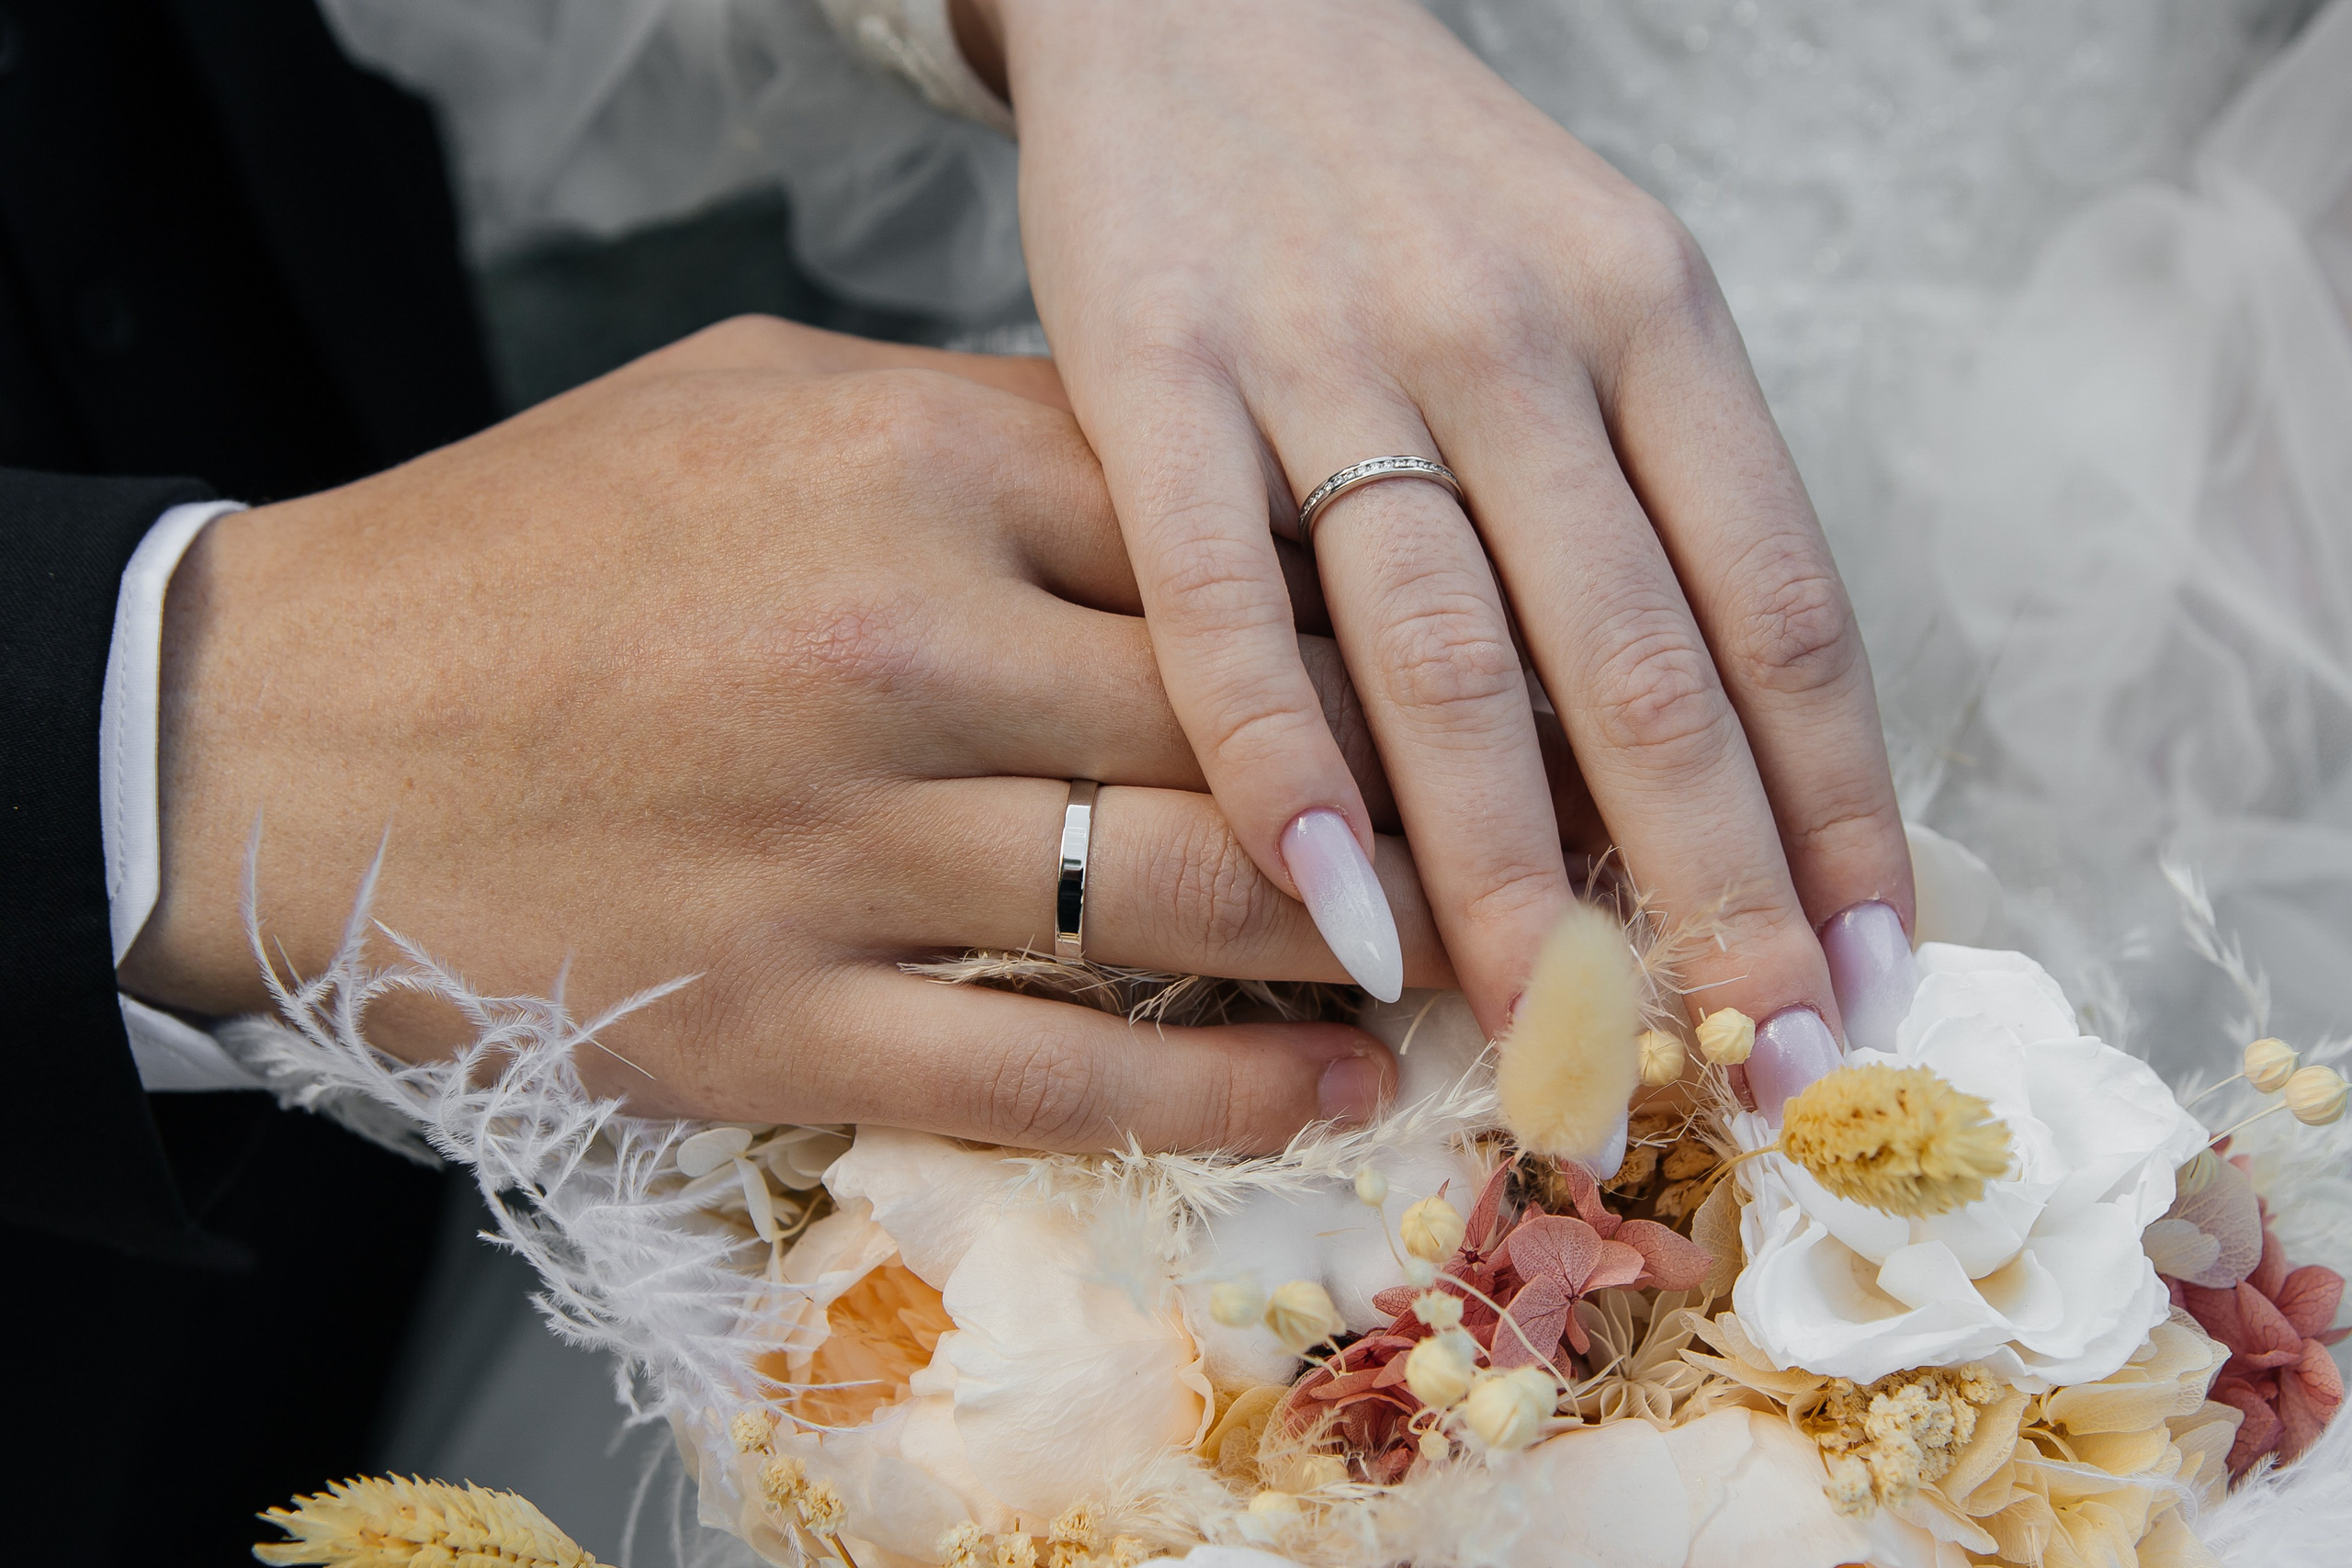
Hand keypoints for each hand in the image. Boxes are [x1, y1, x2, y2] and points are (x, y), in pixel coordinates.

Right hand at [118, 318, 1455, 1149]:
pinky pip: (1058, 1075)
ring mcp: (839, 848)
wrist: (279, 729)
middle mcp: (895, 643)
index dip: (1376, 604)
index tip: (1469, 659)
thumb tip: (1201, 483)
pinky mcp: (779, 1023)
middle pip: (1252, 715)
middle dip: (1415, 780)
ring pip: (1188, 898)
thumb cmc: (531, 549)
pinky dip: (1219, 1095)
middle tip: (1526, 823)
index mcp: (906, 463)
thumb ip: (984, 430)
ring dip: (1357, 939)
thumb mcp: (757, 404)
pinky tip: (1323, 1091)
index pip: (1227, 527)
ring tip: (1450, 956)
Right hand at [968, 0, 1912, 1090]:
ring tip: (1553, 1041)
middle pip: (1637, 660)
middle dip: (1711, 888)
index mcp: (1654, 314)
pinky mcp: (1152, 371)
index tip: (1870, 967)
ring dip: (1505, 874)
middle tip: (1752, 1061)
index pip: (1780, 600)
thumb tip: (1705, 769)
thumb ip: (1649, 494)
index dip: (1837, 803)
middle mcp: (1516, 335)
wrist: (1207, 1)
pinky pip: (1218, 599)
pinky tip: (1325, 904)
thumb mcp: (1591, 283)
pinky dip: (1281, 762)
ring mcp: (1329, 354)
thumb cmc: (1418, 185)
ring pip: (1444, 657)